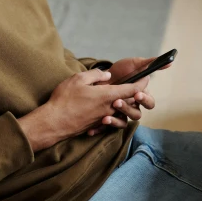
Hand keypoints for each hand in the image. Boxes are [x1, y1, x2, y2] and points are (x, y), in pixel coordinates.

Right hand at [17, 68, 149, 151]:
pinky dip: (111, 112)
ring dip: (123, 103)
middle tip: (135, 84)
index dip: (142, 83)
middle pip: (130, 102)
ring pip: (121, 111)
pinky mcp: (97, 124)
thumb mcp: (78, 79)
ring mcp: (104, 118)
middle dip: (135, 93)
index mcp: (108, 96)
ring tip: (117, 95)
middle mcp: (110, 109)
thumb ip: (95, 75)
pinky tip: (102, 107)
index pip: (132, 90)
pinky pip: (110, 118)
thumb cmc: (65, 99)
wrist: (55, 122)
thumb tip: (107, 75)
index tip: (146, 76)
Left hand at [86, 56, 164, 135]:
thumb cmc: (122, 70)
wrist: (102, 75)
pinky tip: (97, 125)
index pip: (150, 103)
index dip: (145, 100)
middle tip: (117, 102)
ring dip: (116, 119)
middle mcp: (133, 106)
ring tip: (106, 116)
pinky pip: (109, 126)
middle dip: (127, 109)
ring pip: (124, 121)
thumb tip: (169, 61)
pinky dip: (104, 127)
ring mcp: (121, 113)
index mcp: (141, 95)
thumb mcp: (135, 64)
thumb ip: (150, 64)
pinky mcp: (109, 117)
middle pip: (136, 114)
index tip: (137, 94)